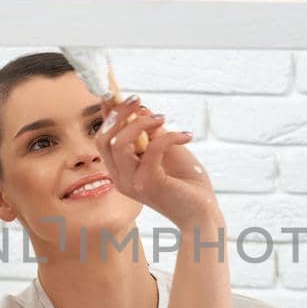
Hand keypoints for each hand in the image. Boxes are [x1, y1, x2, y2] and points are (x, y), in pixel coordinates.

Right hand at [96, 96, 218, 230]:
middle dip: (119, 113)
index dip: (106, 115)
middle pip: (104, 139)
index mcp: (121, 171)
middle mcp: (121, 178)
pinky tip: (187, 135)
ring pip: (120, 142)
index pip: (103, 140)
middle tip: (138, 100)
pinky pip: (153, 148)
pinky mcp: (148, 184)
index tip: (116, 94)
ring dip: (141, 123)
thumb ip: (153, 133)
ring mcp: (132, 183)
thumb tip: (142, 109)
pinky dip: (170, 136)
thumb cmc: (186, 183)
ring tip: (163, 118)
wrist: (202, 213)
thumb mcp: (167, 150)